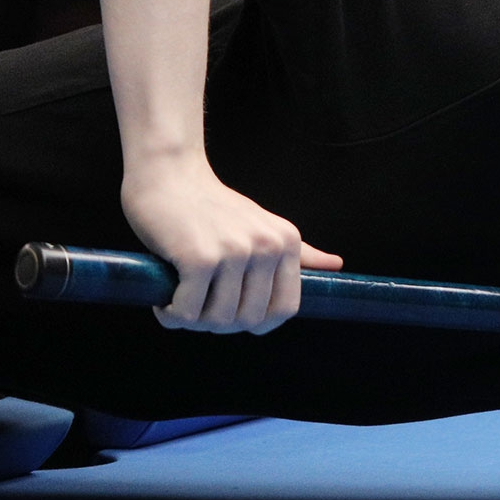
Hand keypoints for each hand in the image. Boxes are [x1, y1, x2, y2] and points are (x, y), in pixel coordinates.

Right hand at [120, 155, 342, 333]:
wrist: (169, 175)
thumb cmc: (211, 206)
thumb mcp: (262, 225)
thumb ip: (298, 252)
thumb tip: (336, 265)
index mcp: (287, 242)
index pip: (284, 310)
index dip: (255, 323)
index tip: (230, 313)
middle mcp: (268, 246)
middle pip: (248, 320)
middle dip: (218, 323)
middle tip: (195, 305)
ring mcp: (235, 252)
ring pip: (218, 320)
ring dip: (192, 320)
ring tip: (179, 298)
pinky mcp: (200, 257)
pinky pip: (188, 312)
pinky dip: (171, 314)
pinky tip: (163, 298)